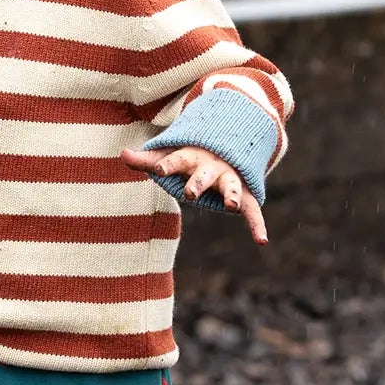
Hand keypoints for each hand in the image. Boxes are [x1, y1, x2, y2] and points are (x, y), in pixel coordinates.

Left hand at [121, 145, 267, 244]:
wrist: (227, 144)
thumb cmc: (189, 157)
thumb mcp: (168, 156)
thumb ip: (146, 160)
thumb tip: (123, 154)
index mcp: (191, 158)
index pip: (177, 160)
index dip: (168, 164)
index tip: (159, 168)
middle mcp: (211, 168)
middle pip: (204, 175)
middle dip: (198, 183)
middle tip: (191, 193)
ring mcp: (229, 179)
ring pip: (232, 186)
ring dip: (232, 195)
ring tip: (232, 206)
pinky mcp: (244, 193)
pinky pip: (252, 209)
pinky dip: (257, 224)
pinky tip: (262, 240)